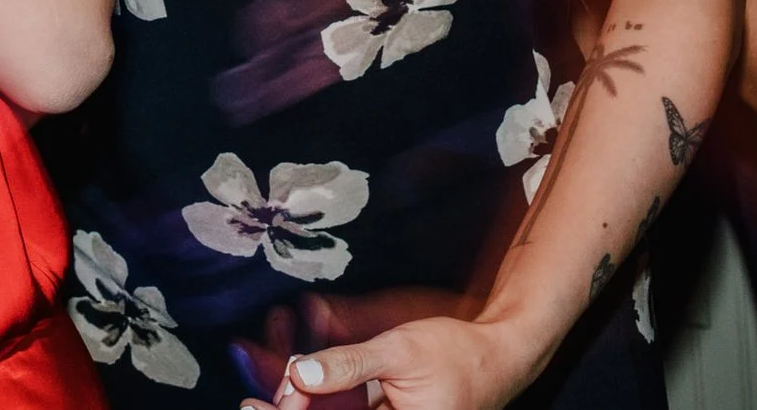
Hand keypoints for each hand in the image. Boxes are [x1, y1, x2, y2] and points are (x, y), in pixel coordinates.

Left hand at [248, 311, 539, 409]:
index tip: (256, 404)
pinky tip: (296, 370)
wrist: (500, 356)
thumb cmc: (458, 354)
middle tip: (260, 381)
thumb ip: (349, 364)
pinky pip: (342, 407)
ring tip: (266, 369)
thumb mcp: (399, 352)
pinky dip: (320, 391)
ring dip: (299, 395)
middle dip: (290, 404)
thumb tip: (299, 374)